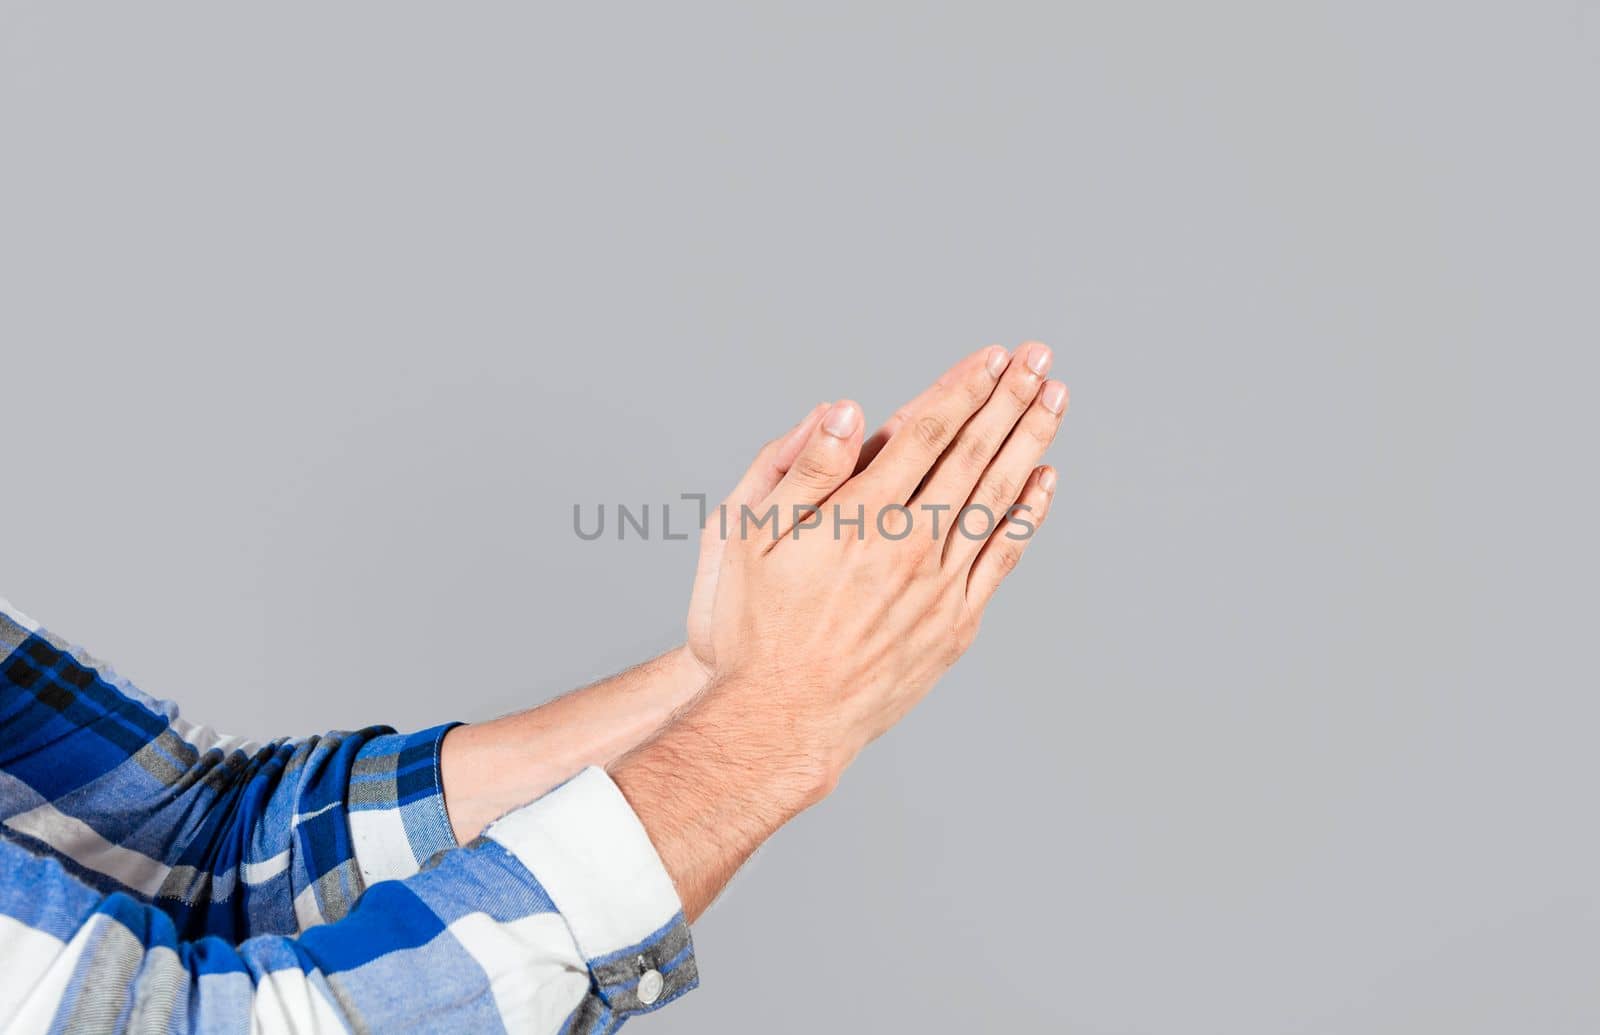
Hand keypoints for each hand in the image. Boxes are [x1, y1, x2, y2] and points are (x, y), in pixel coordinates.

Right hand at [703, 341, 1067, 791]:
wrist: (781, 723)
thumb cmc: (751, 629)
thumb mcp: (746, 538)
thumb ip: (799, 469)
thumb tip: (847, 411)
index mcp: (860, 516)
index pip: (927, 432)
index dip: (963, 387)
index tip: (995, 356)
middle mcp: (909, 546)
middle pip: (973, 455)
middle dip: (1010, 399)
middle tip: (1039, 357)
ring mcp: (940, 588)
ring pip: (998, 498)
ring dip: (1030, 442)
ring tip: (1055, 399)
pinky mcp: (955, 625)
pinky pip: (1003, 557)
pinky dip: (1029, 514)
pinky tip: (1045, 480)